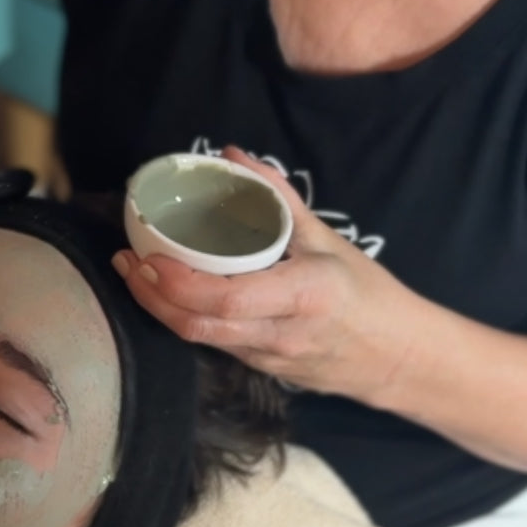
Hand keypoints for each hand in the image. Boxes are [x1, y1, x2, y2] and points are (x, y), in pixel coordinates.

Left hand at [113, 149, 416, 402]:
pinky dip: (185, 318)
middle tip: (128, 260)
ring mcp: (268, 359)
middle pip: (198, 326)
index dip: (177, 282)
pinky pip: (214, 344)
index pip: (225, 299)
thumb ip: (277, 197)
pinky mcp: (261, 371)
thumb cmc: (367, 294)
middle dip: (151, 296)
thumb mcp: (327, 239)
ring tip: (137, 273)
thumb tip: (233, 156)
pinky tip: (169, 294)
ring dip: (160, 308)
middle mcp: (280, 333)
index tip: (149, 255)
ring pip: (199, 339)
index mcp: (303, 296)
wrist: (398, 358)